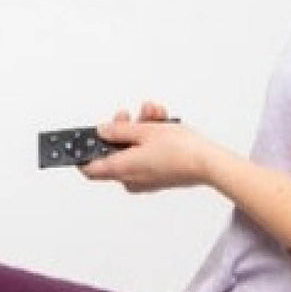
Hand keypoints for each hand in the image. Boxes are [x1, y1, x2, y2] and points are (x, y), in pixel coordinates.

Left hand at [78, 101, 212, 192]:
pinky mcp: (157, 176)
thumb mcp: (145, 131)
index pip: (90, 168)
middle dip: (121, 130)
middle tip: (128, 115)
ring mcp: (143, 179)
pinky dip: (150, 140)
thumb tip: (102, 131)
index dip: (83, 154)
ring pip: (133, 151)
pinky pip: (146, 156)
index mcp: (121, 170)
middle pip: (114, 153)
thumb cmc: (179, 150)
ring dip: (140, 129)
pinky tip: (162, 123)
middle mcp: (129, 179)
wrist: (208, 164)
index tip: (82, 141)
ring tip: (153, 112)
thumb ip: (120, 130)